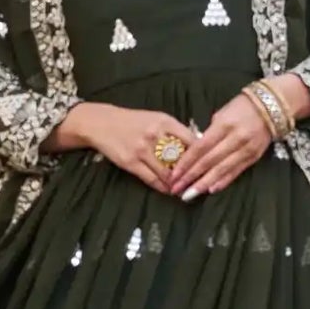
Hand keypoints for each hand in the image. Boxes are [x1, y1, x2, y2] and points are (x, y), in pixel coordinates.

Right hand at [50, 101, 195, 193]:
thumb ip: (174, 130)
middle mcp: (155, 134)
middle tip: (201, 181)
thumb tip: (196, 145)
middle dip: (192, 173)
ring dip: (178, 183)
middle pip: (181, 159)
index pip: (191, 140)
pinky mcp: (130, 162)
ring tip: (186, 189)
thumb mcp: (155, 118)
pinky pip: (151, 179)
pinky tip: (169, 190)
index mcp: (164, 121)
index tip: (209, 164)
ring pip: (167, 172)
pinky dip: (163, 187)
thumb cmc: (132, 121)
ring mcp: (142, 150)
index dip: (202, 154)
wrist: (101, 123)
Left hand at [167, 95, 270, 196]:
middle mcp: (235, 139)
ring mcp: (246, 149)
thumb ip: (209, 132)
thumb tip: (195, 150)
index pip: (201, 147)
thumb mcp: (221, 113)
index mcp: (224, 125)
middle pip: (209, 161)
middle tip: (176, 189)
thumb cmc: (241, 107)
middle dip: (191, 176)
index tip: (174, 174)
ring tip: (189, 195)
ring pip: (221, 170)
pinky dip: (223, 181)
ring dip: (204, 184)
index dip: (186, 162)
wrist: (273, 106)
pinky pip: (235, 172)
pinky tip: (210, 190)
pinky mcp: (254, 157)